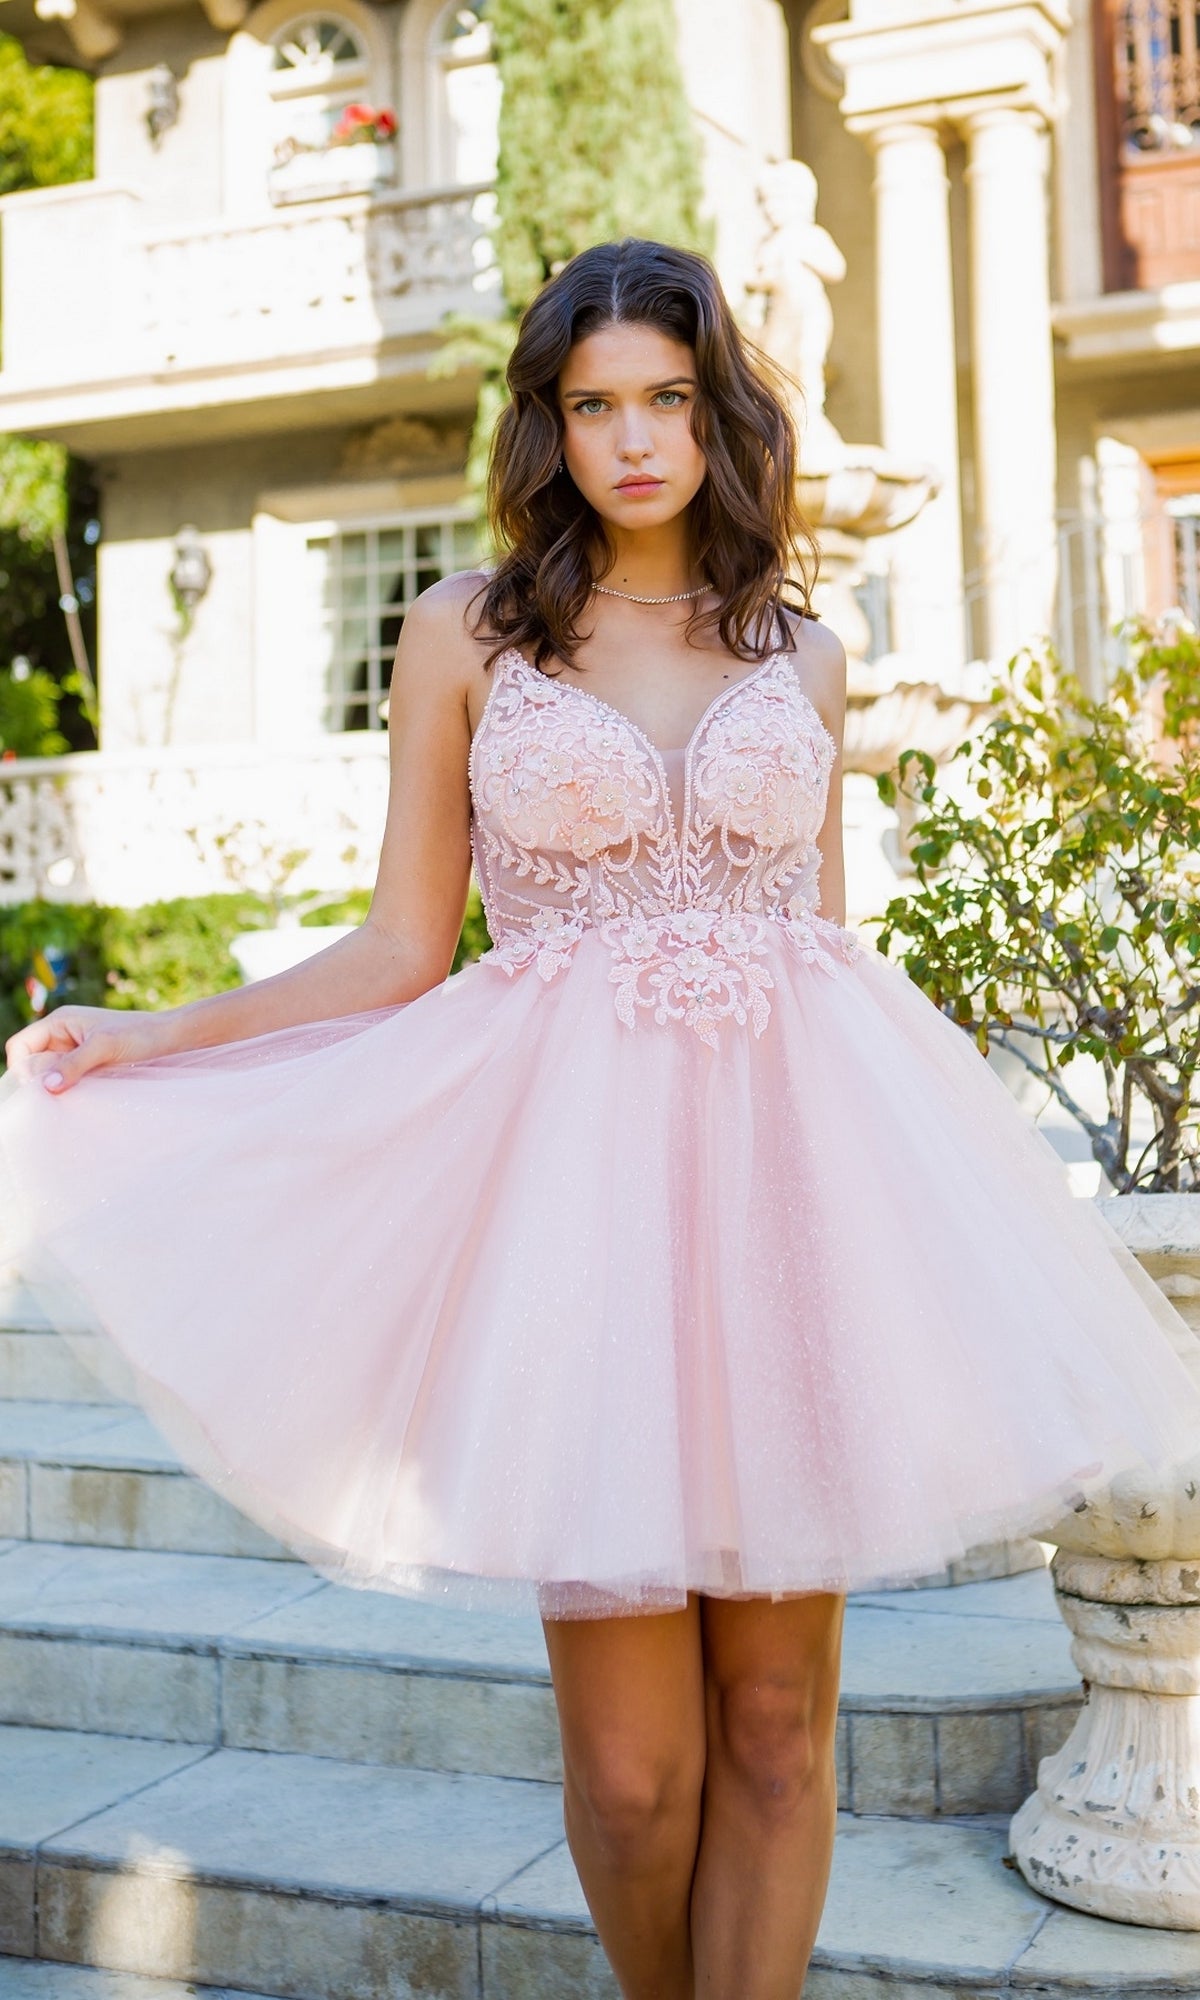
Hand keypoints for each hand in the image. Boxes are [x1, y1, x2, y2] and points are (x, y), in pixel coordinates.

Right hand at [4, 1007, 172, 1093]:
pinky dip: (70, 1089)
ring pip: (50, 1073)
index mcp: (59, 1022)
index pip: (20, 1045)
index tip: (39, 1089)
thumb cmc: (140, 1035)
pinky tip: (81, 1099)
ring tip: (70, 1100)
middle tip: (56, 1098)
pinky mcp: (88, 1065)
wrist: (171, 1038)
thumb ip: (75, 1064)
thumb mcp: (105, 1047)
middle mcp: (63, 1035)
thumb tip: (47, 1087)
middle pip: (32, 1062)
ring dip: (56, 1087)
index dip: (21, 1067)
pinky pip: (67, 1079)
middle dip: (39, 1080)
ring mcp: (75, 1051)